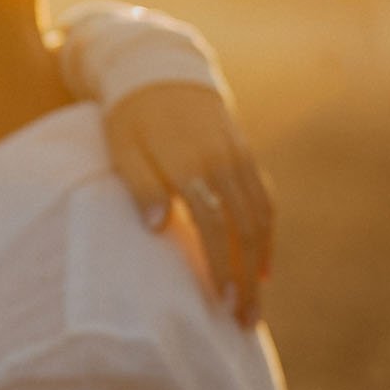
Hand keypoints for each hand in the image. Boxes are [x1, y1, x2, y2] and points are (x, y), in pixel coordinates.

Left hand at [101, 84, 274, 324]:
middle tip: (243, 321)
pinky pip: (264, 200)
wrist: (158, 68)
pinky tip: (262, 266)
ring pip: (261, 218)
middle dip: (246, 279)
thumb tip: (158, 227)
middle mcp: (222, 161)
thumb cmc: (129, 115)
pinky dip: (267, 235)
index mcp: (190, 163)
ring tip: (255, 304)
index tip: (221, 304)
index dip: (220, 266)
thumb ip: (141, 186)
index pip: (213, 225)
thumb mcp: (123, 147)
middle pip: (244, 229)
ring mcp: (238, 157)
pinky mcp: (244, 154)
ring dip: (260, 264)